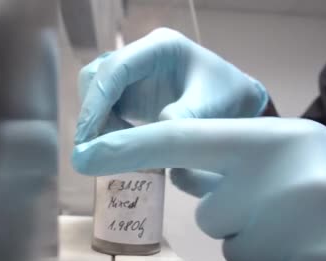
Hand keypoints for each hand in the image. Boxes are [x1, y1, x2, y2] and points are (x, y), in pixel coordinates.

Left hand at [72, 117, 325, 260]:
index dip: (135, 145)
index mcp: (286, 143)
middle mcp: (296, 185)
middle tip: (300, 217)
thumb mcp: (306, 156)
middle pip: (213, 216)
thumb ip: (243, 162)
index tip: (89, 152)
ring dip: (268, 256)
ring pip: (238, 257)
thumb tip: (180, 167)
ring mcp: (312, 243)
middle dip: (246, 220)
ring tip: (318, 245)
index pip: (192, 140)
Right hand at [74, 27, 266, 143]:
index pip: (116, 68)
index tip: (88, 135)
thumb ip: (182, 121)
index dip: (97, 101)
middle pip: (97, 76)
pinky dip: (107, 128)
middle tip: (99, 148)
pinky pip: (106, 107)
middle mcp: (141, 54)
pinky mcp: (131, 91)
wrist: (237, 101)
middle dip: (93, 113)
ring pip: (96, 91)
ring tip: (118, 147)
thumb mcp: (212, 110)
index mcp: (161, 47)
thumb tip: (147, 142)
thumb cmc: (228, 98)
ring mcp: (134, 72)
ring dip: (98, 122)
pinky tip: (124, 145)